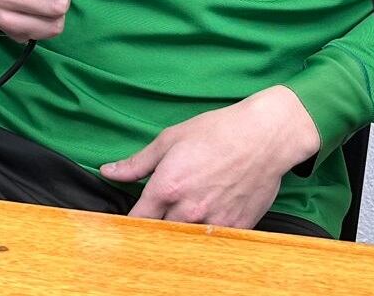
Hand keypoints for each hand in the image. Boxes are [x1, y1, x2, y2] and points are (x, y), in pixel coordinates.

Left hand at [99, 85, 321, 227]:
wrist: (264, 137)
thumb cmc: (217, 132)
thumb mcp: (170, 140)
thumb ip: (137, 163)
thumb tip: (108, 172)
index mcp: (167, 187)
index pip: (137, 219)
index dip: (129, 221)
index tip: (128, 220)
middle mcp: (188, 210)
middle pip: (159, 232)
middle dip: (154, 225)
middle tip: (158, 213)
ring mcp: (214, 221)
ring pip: (186, 239)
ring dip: (179, 231)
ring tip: (184, 212)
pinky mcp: (236, 227)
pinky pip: (213, 240)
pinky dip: (206, 233)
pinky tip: (208, 215)